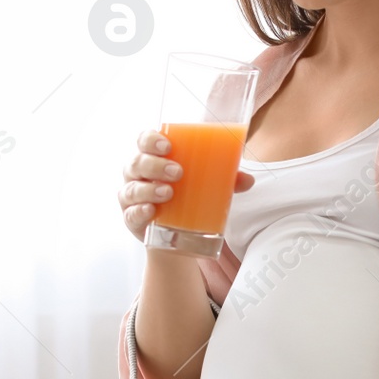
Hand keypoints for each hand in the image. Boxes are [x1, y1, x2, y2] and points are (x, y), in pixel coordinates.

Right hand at [118, 128, 253, 242]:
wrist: (176, 239)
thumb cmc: (188, 200)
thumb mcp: (207, 188)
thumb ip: (225, 182)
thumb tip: (247, 180)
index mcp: (153, 158)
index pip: (144, 140)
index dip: (151, 139)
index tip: (168, 145)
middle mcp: (138, 175)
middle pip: (137, 162)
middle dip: (155, 165)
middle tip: (178, 172)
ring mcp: (132, 197)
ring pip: (131, 188)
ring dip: (149, 189)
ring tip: (169, 192)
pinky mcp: (132, 219)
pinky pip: (130, 214)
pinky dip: (139, 211)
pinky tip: (151, 211)